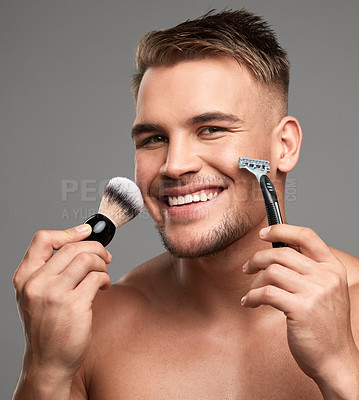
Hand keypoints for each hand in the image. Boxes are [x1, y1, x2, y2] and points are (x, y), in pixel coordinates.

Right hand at [13, 225, 111, 388]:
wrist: (48, 361)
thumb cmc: (46, 326)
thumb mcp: (35, 295)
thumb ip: (49, 270)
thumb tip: (78, 242)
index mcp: (24, 277)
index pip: (42, 239)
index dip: (68, 232)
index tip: (85, 232)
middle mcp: (36, 283)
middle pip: (72, 248)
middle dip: (96, 248)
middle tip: (105, 256)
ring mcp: (55, 294)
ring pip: (87, 259)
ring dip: (102, 264)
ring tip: (103, 275)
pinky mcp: (74, 305)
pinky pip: (97, 278)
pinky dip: (105, 278)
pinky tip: (104, 287)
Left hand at [241, 224, 358, 397]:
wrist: (336, 359)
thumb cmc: (325, 324)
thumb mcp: (326, 290)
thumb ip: (308, 269)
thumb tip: (276, 250)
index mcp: (333, 268)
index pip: (306, 236)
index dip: (281, 230)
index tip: (264, 233)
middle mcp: (326, 277)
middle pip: (281, 253)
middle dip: (258, 259)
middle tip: (248, 268)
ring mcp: (314, 293)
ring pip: (271, 271)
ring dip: (254, 281)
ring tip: (250, 291)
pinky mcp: (300, 310)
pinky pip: (265, 293)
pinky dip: (251, 297)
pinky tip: (249, 303)